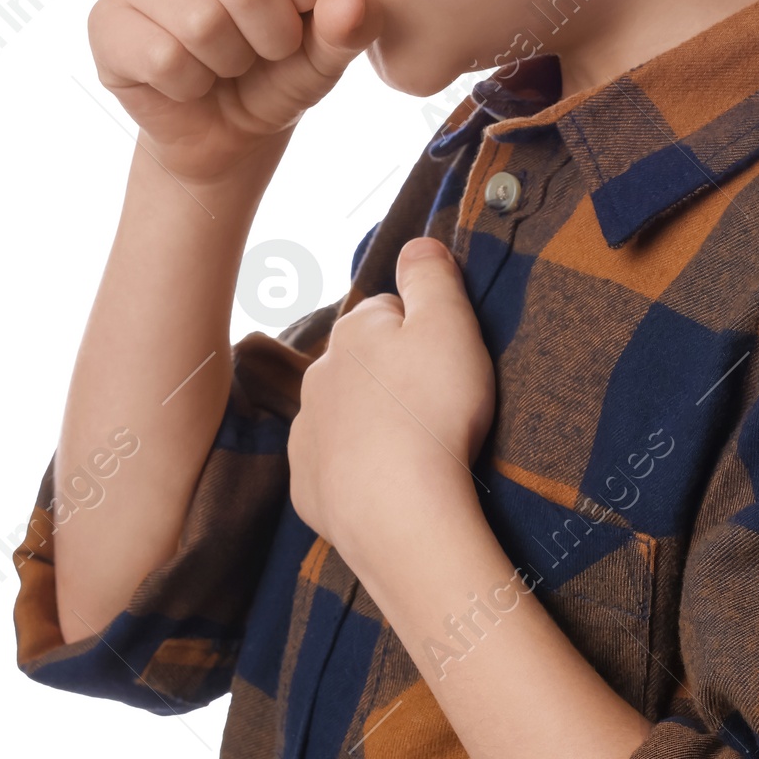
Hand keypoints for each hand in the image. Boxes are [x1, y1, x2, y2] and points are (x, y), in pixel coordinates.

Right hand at [88, 0, 378, 183]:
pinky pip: (162, 57)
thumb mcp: (330, 51)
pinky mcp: (106, 19)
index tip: (304, 16)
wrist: (225, 129)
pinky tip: (189, 78)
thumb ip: (353, 22)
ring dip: (230, 63)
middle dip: (272, 36)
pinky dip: (191, 85)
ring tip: (228, 61)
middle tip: (267, 50)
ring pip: (201, 22)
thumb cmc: (282, 69)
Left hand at [288, 238, 495, 573]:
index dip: (427, 331)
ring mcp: (307, 432)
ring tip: (420, 449)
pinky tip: (393, 482)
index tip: (450, 361)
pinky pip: (337, 465)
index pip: (390, 310)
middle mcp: (318, 374)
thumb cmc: (433, 411)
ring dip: (377, 422)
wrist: (401, 515)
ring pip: (347, 413)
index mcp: (354, 330)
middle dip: (397, 376)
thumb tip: (416, 243)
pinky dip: (361, 469)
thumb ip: (432, 275)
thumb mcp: (451, 324)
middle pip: (366, 362)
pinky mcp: (308, 485)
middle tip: (441, 406)